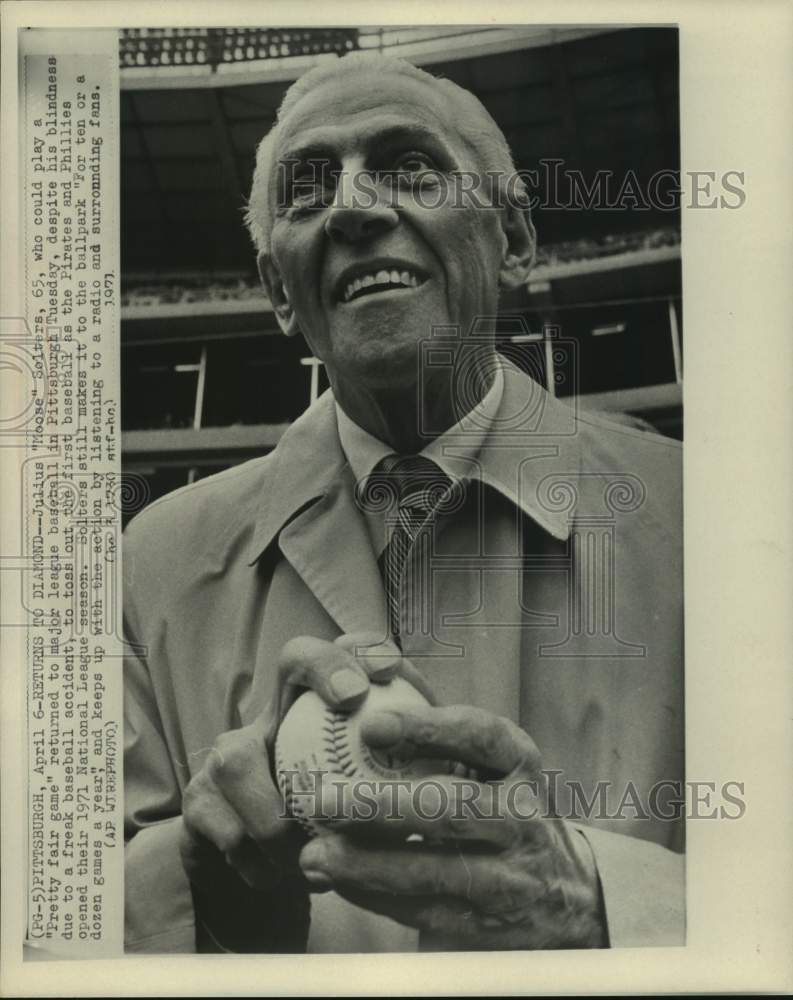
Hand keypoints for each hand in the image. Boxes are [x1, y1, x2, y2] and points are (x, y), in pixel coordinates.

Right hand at [179, 632, 425, 895]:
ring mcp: (230, 755)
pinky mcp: (199, 804)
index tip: (389, 669)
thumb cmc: (337, 832)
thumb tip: (459, 756)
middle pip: (292, 659)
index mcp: (321, 711)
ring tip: (307, 853)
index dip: (360, 649)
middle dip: (324, 666)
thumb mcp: (377, 799)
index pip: (350, 652)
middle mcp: (276, 715)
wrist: (266, 878)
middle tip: (354, 697)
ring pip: (236, 758)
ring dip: (275, 815)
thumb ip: (411, 772)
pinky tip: (282, 878)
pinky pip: (221, 826)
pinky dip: (256, 860)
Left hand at [297, 704, 606, 949]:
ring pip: (434, 869)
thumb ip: (433, 722)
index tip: (369, 724)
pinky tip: (337, 882)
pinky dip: (375, 897)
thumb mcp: (487, 760)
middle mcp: (522, 815)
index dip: (426, 728)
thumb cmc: (498, 802)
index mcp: (518, 761)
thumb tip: (371, 666)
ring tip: (313, 854)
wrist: (563, 893)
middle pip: (451, 808)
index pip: (478, 735)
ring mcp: (510, 875)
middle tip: (322, 799)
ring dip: (366, 863)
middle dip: (381, 806)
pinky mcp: (490, 927)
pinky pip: (425, 911)